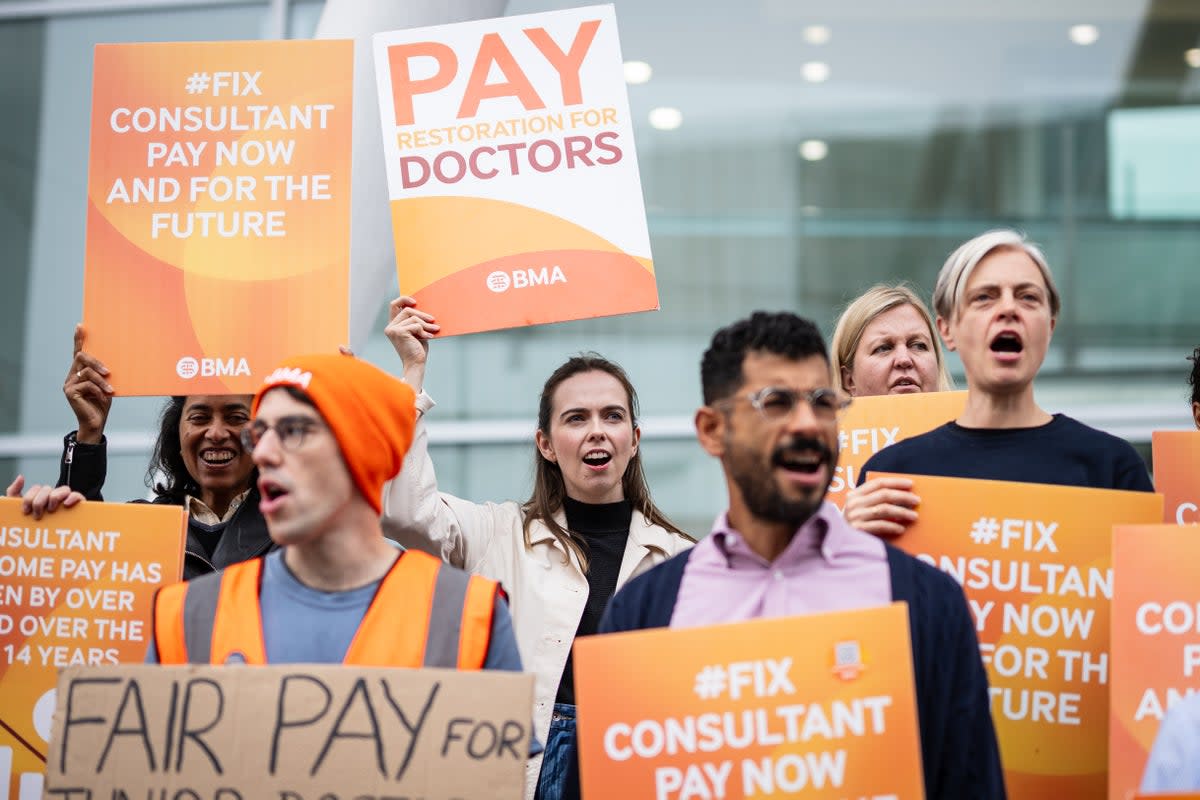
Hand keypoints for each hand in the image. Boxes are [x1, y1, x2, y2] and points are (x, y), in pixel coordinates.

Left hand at [6, 475, 85, 519]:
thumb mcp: (18, 509)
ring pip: (63, 489)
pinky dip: (73, 497)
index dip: (29, 498)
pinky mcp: (78, 507)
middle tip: (37, 515)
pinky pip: (78, 496)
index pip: (37, 488)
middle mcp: (53, 498)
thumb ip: (14, 491)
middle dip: (39, 502)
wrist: (44, 544)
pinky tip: (66, 504)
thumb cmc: (31, 527)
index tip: (25, 511)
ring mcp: (66, 501)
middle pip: (48, 488)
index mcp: (41, 497)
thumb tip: (21, 477)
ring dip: (55, 498)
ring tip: (51, 510)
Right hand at [63, 323, 112, 443]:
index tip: (81, 326)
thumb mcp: (106, 386)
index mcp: (80, 372)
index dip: (78, 339)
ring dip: (101, 381)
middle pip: (81, 358)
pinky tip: (103, 398)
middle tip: (109, 372)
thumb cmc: (102, 403)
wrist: (96, 423)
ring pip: (86, 372)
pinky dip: (98, 390)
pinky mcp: (69, 391)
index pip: (78, 353)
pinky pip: (86, 384)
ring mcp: (69, 383)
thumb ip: (104, 375)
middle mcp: (71, 375)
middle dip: (96, 362)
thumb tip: (111, 365)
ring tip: (110, 391)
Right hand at [384, 296, 438, 392]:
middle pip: (407, 310)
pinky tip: (429, 338)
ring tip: (434, 330)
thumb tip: (425, 309)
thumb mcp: (417, 332)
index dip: (404, 299)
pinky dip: (424, 331)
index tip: (415, 301)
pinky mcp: (399, 332)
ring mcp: (393, 330)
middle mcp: (390, 327)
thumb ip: (416, 321)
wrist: (416, 364)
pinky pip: (416, 325)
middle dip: (422, 314)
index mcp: (393, 325)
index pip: (394, 305)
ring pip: (413, 318)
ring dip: (426, 324)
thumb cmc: (418, 349)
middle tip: (433, 320)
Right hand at [843, 476, 919, 536]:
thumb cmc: (853, 525)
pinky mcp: (858, 529)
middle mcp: (854, 503)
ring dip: (902, 511)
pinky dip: (893, 526)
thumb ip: (874, 501)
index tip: (911, 484)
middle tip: (916, 500)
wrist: (838, 543)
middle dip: (903, 496)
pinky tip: (901, 529)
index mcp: (854, 494)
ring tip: (914, 516)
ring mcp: (855, 516)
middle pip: (884, 495)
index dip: (896, 482)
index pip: (878, 483)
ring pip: (884, 509)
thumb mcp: (860, 509)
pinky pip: (880, 525)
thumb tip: (902, 497)